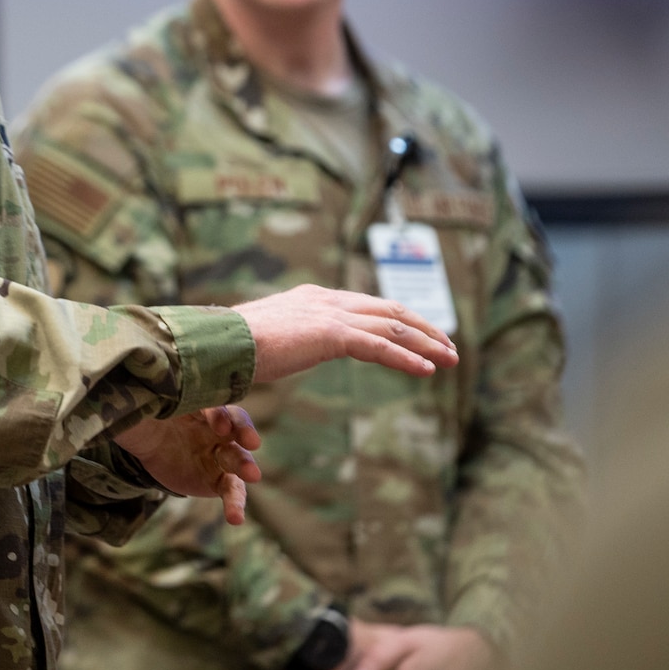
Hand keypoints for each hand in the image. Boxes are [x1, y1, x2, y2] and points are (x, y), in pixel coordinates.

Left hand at [112, 404, 261, 523]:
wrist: (148, 447)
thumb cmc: (149, 420)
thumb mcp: (144, 412)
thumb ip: (142, 407)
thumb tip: (121, 397)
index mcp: (201, 406)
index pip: (216, 406)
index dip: (220, 415)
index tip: (219, 426)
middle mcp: (217, 428)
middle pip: (236, 428)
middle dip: (244, 433)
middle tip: (251, 442)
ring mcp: (219, 454)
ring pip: (237, 459)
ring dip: (246, 466)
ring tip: (253, 475)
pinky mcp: (216, 479)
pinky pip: (231, 491)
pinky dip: (235, 504)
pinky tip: (236, 518)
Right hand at [233, 285, 456, 381]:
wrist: (217, 343)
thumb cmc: (232, 348)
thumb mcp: (269, 340)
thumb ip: (288, 341)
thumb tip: (286, 352)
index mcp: (314, 298)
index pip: (368, 306)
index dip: (400, 319)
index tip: (423, 336)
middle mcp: (326, 299)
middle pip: (388, 309)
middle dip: (423, 328)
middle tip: (449, 348)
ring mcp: (329, 313)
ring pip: (391, 325)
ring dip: (425, 342)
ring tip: (451, 360)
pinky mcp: (330, 334)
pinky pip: (379, 346)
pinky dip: (407, 357)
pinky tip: (427, 370)